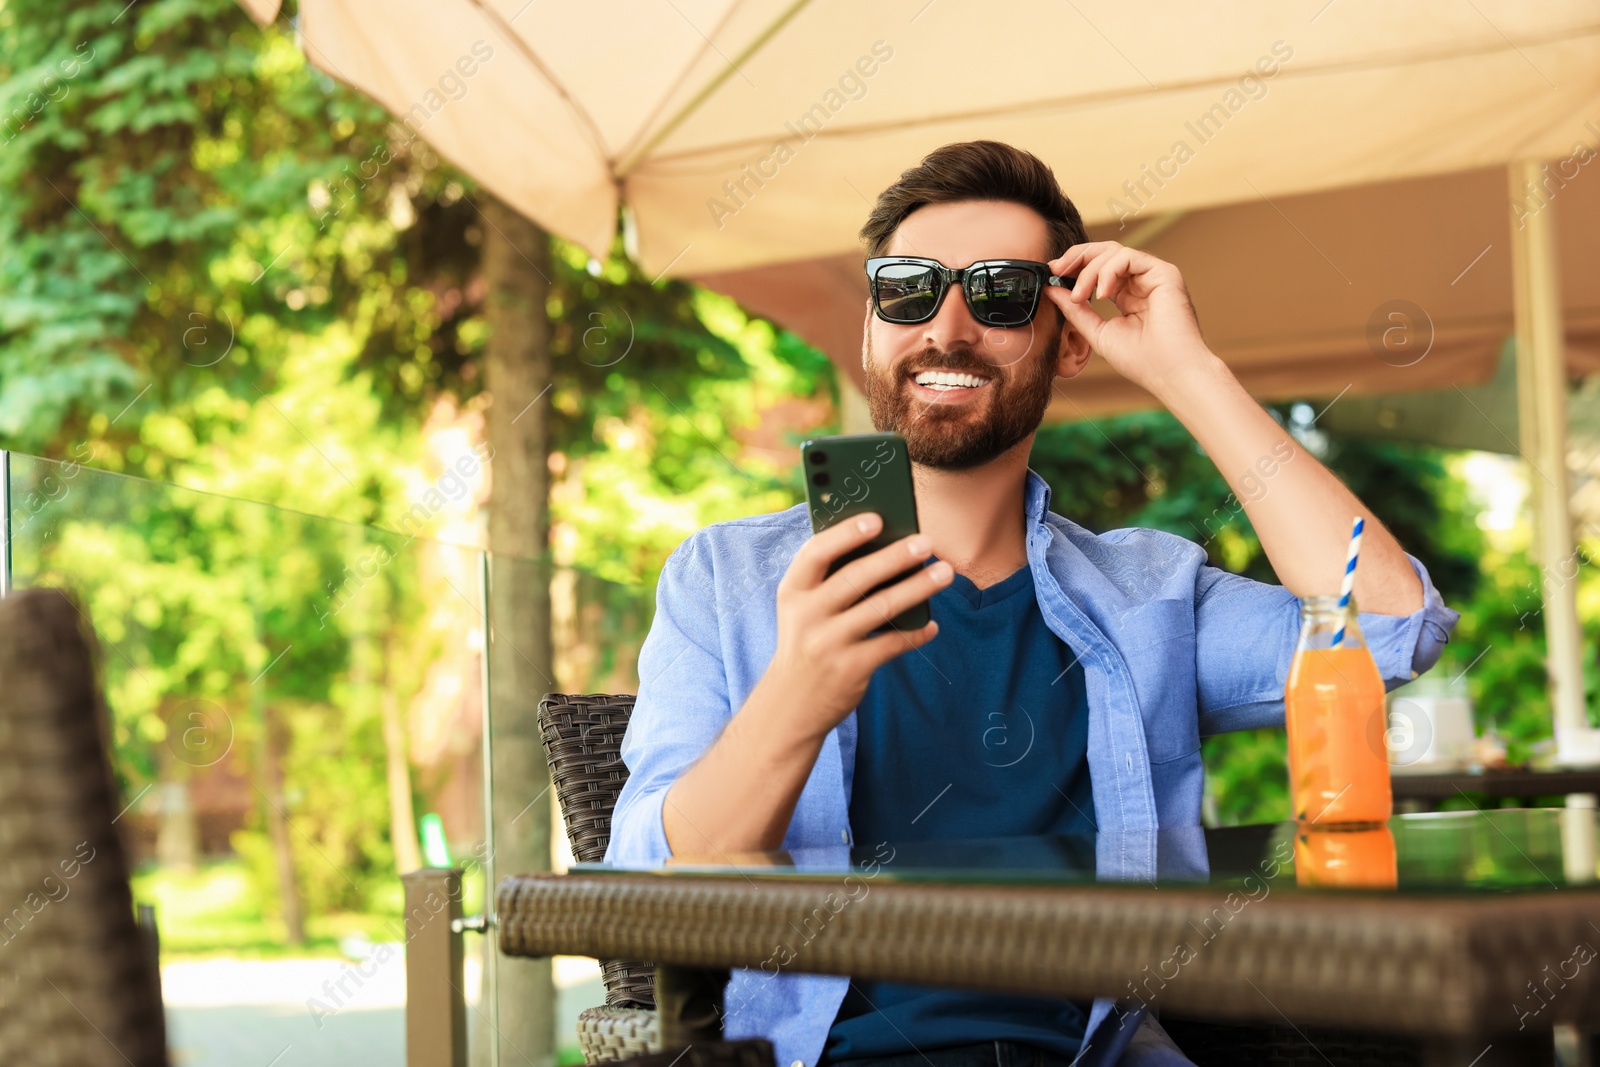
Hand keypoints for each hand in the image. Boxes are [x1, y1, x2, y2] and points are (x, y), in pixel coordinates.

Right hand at [767, 512, 949, 740]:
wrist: (790, 706)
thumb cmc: (806, 644)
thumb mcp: (802, 611)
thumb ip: (829, 582)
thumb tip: (885, 547)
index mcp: (793, 592)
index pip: (816, 553)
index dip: (846, 533)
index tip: (877, 519)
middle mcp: (807, 616)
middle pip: (856, 577)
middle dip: (895, 557)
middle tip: (926, 543)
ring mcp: (828, 643)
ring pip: (881, 608)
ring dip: (918, 587)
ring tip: (944, 573)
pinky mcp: (850, 669)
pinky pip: (892, 644)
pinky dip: (915, 633)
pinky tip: (932, 625)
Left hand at [1044, 241, 1215, 395]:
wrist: (1171, 373)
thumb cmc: (1141, 361)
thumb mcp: (1097, 332)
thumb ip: (1076, 310)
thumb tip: (1052, 289)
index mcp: (1126, 295)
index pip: (1098, 268)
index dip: (1074, 266)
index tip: (1052, 273)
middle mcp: (1140, 282)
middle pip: (1105, 252)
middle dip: (1077, 257)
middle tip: (1056, 269)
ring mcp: (1153, 276)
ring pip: (1114, 252)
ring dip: (1090, 270)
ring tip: (1081, 296)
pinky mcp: (1165, 273)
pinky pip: (1129, 256)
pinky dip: (1109, 270)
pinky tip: (1102, 293)